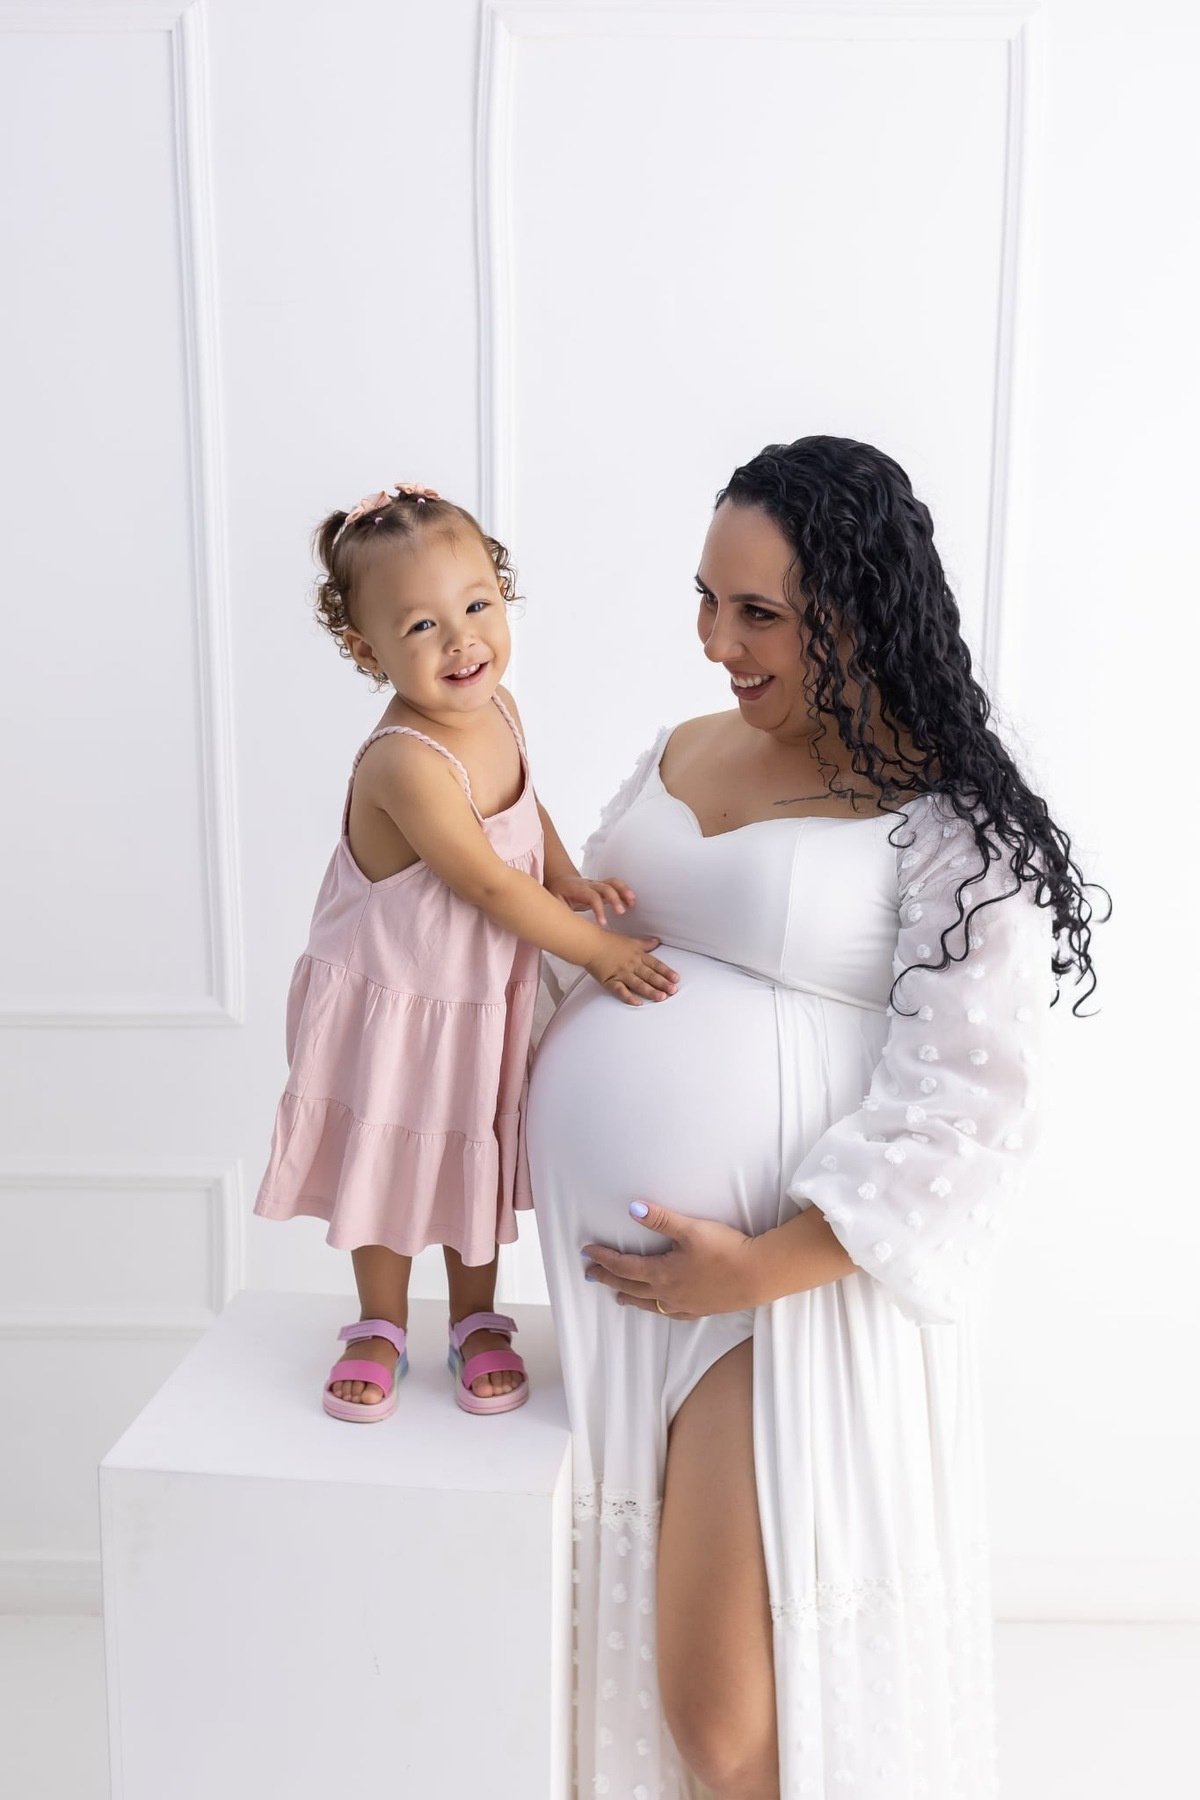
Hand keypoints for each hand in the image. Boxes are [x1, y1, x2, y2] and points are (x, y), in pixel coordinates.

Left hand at [546, 873, 635, 925]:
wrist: (560, 881)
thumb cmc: (558, 892)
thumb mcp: (554, 902)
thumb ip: (561, 912)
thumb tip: (565, 926)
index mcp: (577, 889)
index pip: (591, 896)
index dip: (598, 909)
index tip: (603, 923)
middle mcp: (589, 885)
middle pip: (605, 887)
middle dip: (615, 899)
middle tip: (621, 913)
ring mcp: (597, 885)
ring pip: (613, 883)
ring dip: (624, 891)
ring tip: (632, 903)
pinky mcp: (602, 887)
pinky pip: (616, 885)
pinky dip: (625, 891)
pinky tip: (631, 901)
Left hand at [582, 1201, 764, 1315]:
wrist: (758, 1275)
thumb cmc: (726, 1250)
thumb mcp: (691, 1229)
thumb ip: (661, 1219)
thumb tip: (632, 1208)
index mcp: (662, 1273)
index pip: (624, 1266)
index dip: (604, 1258)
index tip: (588, 1252)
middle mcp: (668, 1293)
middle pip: (630, 1287)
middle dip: (608, 1279)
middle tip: (591, 1274)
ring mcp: (684, 1305)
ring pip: (648, 1303)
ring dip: (629, 1297)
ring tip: (617, 1297)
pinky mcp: (700, 1310)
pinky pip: (670, 1313)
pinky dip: (656, 1308)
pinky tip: (659, 1307)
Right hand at [584, 936, 679, 1006]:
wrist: (590, 944)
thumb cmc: (607, 942)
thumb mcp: (630, 941)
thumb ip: (645, 944)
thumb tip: (656, 941)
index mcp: (637, 955)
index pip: (655, 964)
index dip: (666, 972)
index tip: (675, 978)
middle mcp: (631, 965)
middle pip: (650, 975)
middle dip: (663, 983)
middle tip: (673, 990)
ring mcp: (622, 973)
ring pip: (639, 984)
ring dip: (651, 991)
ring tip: (661, 997)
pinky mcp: (610, 981)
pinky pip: (621, 991)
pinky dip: (629, 997)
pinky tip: (637, 1003)